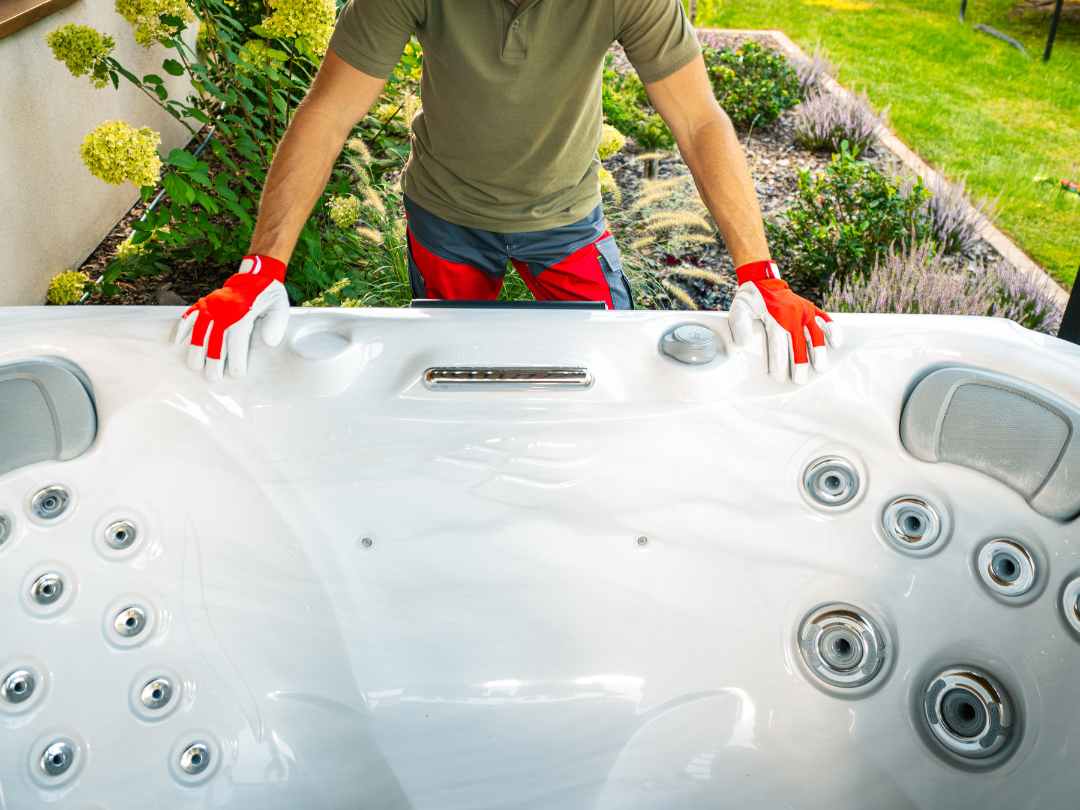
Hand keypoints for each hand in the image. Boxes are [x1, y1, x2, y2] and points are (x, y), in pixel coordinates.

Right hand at [174, 254, 289, 379]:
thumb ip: (276, 324)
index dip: (236, 359)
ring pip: (199, 330)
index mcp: (243, 313)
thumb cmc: (269, 295)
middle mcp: (224, 310)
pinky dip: (181, 328)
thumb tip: (269, 343)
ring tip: (194, 366)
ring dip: (195, 349)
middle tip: (212, 378)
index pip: (237, 341)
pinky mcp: (204, 302)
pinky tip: (175, 343)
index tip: (237, 374)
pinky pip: (189, 315)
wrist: (255, 274)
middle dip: (213, 361)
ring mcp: (211, 306)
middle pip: (215, 340)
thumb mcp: (280, 306)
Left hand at [728, 260, 841, 384]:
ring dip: (819, 352)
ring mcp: (805, 311)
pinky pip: (826, 319)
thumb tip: (744, 344)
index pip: (779, 344)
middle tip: (800, 380)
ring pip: (816, 334)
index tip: (779, 377)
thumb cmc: (750, 301)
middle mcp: (793, 314)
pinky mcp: (812, 309)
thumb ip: (739, 326)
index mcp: (775, 317)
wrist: (763, 282)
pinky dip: (833, 331)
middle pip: (800, 343)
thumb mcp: (738, 310)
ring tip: (820, 368)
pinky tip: (837, 344)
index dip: (779, 362)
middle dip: (801, 364)